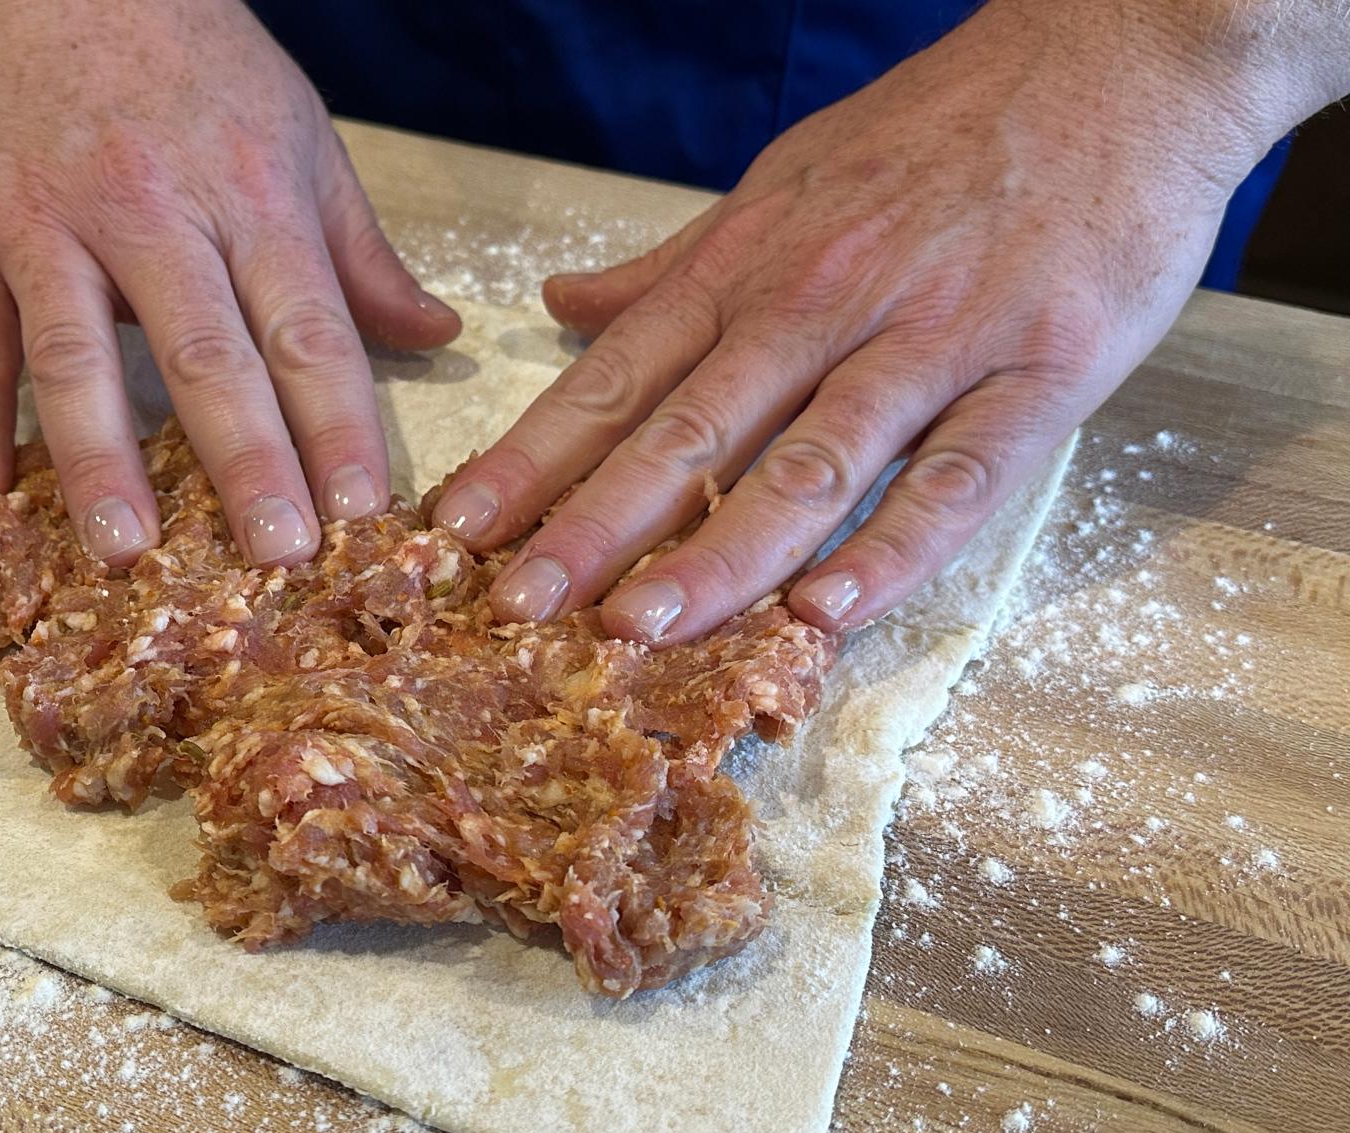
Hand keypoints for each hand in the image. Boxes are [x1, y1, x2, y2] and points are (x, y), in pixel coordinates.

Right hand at [0, 0, 459, 565]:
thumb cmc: (191, 56)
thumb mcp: (299, 134)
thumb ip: (360, 251)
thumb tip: (441, 337)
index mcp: (251, 195)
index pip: (308, 332)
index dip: (338, 428)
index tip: (363, 515)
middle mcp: (152, 215)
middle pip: (205, 356)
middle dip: (246, 462)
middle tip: (273, 558)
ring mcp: (49, 226)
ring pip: (77, 358)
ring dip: (102, 462)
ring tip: (126, 552)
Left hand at [431, 0, 1310, 642]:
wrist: (1122, 53)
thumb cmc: (939, 130)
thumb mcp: (783, 181)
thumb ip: (676, 265)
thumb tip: (561, 302)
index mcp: (751, 265)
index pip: (617, 378)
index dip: (532, 458)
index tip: (455, 532)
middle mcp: (822, 303)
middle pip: (687, 432)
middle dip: (590, 527)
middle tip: (511, 608)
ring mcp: (930, 339)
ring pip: (808, 464)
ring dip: (717, 553)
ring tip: (638, 631)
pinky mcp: (1039, 372)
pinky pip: (956, 477)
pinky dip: (893, 549)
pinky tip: (827, 613)